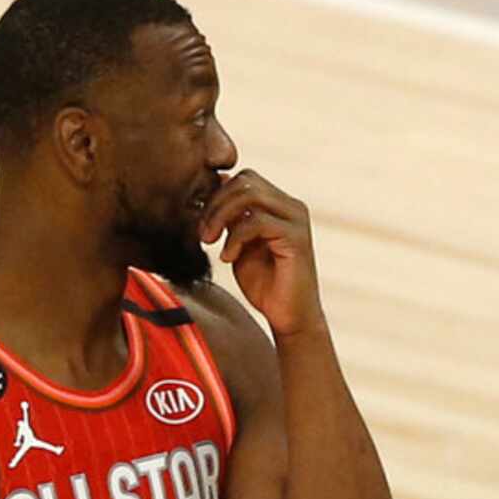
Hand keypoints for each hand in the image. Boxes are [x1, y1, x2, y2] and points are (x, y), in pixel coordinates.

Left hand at [200, 170, 325, 339]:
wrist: (290, 318)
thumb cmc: (265, 285)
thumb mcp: (239, 245)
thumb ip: (230, 219)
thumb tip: (211, 190)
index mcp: (279, 205)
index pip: (243, 179)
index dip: (216, 195)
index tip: (201, 224)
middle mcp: (291, 207)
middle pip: (245, 180)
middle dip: (216, 203)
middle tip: (203, 233)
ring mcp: (296, 220)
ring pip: (250, 194)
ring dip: (221, 216)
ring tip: (209, 241)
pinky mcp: (297, 238)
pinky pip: (257, 222)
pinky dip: (235, 238)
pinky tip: (228, 258)